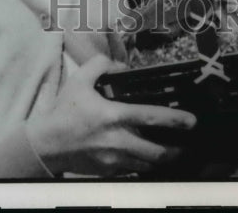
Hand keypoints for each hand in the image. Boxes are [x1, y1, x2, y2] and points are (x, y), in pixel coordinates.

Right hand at [26, 54, 196, 176]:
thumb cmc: (64, 111)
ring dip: (161, 160)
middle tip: (187, 145)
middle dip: (175, 150)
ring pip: (147, 165)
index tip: (191, 120)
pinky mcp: (107, 172)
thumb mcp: (80, 79)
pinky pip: (132, 171)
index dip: (174, 120)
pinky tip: (147, 159)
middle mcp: (117, 140)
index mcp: (113, 116)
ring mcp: (113, 160)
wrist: (46, 144)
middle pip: (156, 152)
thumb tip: (121, 66)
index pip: (150, 118)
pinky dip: (143, 165)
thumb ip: (101, 65)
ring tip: (172, 154)